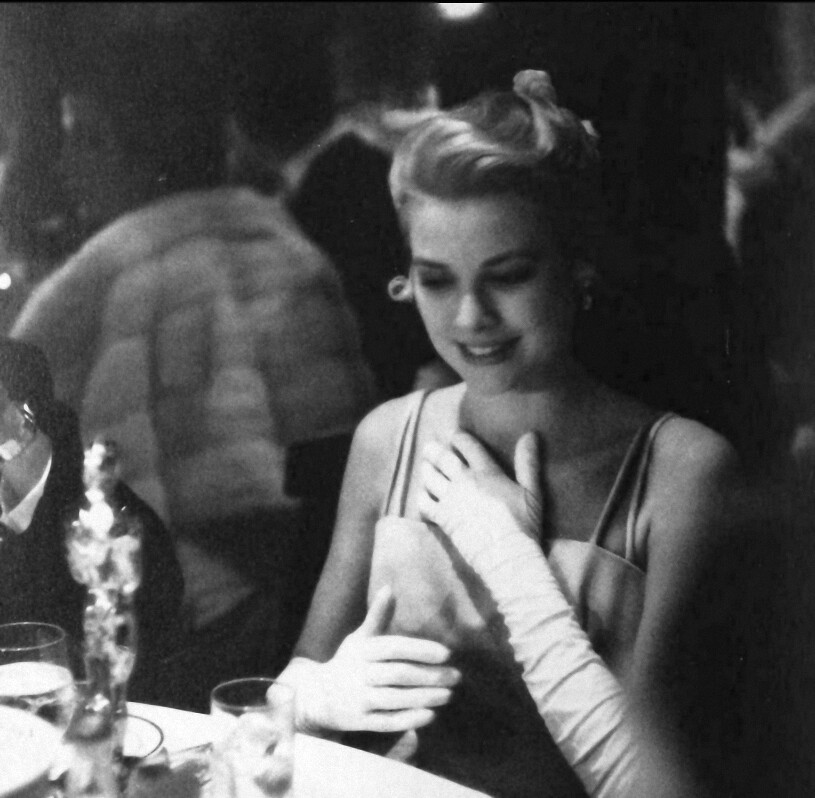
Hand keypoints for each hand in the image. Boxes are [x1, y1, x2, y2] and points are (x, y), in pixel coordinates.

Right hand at [298, 585, 459, 732]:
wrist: (316, 696)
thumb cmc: (348, 663)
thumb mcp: (359, 638)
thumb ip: (377, 616)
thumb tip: (389, 587)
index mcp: (362, 649)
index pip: (394, 647)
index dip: (421, 649)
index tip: (447, 653)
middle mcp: (359, 673)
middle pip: (399, 674)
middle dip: (431, 676)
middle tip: (456, 676)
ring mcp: (358, 698)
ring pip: (396, 699)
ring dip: (425, 697)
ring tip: (449, 694)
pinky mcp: (359, 721)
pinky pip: (387, 721)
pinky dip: (409, 719)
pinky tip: (430, 715)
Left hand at [417, 431, 542, 568]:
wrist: (507, 555)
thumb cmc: (523, 523)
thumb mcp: (532, 491)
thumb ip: (528, 462)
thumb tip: (530, 435)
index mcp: (486, 473)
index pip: (468, 446)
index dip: (459, 438)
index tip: (454, 436)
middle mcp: (464, 482)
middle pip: (442, 459)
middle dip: (434, 450)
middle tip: (429, 447)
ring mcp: (451, 500)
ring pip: (430, 478)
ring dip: (426, 470)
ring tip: (425, 467)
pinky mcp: (443, 519)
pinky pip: (424, 504)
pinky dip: (421, 497)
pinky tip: (423, 496)